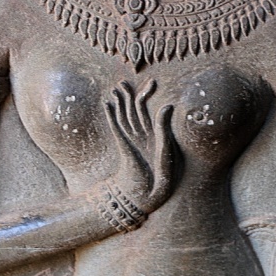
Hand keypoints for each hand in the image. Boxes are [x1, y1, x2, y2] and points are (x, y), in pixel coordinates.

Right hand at [105, 80, 175, 213]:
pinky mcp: (123, 146)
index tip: (151, 81)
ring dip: (119, 102)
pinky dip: (111, 115)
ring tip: (115, 88)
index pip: (149, 109)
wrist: (148, 194)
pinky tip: (108, 104)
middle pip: (133, 109)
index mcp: (154, 134)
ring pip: (123, 116)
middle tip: (124, 81)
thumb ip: (164, 127)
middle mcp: (141, 135)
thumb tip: (167, 105)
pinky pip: (116, 127)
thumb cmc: (162, 176)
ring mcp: (131, 140)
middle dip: (129, 95)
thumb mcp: (167, 148)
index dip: (146, 94)